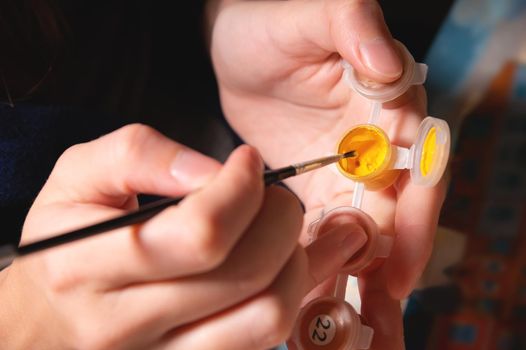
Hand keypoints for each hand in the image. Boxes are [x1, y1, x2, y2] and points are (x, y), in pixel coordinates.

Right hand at [0, 124, 365, 348]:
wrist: (48, 318)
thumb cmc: (65, 241)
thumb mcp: (79, 176)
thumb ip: (140, 155)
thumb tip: (214, 173)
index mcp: (89, 266)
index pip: (200, 235)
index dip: (241, 189)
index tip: (248, 161)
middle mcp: (128, 324)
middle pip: (246, 276)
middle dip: (282, 220)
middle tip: (274, 195)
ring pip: (267, 318)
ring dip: (297, 263)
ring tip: (286, 230)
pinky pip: (264, 338)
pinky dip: (295, 294)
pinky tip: (299, 261)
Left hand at [211, 1, 445, 347]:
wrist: (239, 43)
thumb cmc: (274, 24)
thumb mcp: (315, 12)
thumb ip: (353, 24)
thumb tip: (387, 63)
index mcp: (387, 112)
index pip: (415, 171)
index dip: (411, 220)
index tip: (398, 266)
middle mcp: (373, 151)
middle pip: (392, 218)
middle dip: (388, 271)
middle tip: (378, 321)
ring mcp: (341, 176)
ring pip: (359, 238)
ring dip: (354, 282)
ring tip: (340, 331)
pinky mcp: (310, 191)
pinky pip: (321, 238)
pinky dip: (317, 270)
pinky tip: (305, 303)